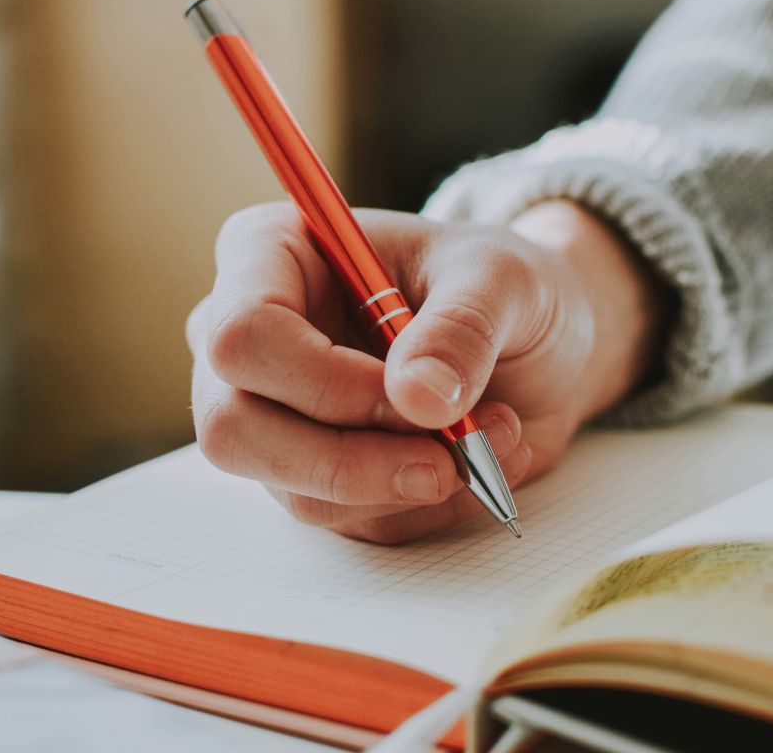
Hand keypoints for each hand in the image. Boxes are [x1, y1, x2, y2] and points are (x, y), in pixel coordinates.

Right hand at [187, 200, 668, 542]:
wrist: (538, 338)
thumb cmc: (499, 285)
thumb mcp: (503, 279)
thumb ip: (462, 328)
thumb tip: (418, 398)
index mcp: (269, 254)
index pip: (242, 335)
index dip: (322, 381)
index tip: (413, 394)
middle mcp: (249, 339)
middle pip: (235, 428)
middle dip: (352, 459)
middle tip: (448, 455)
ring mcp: (270, 414)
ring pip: (294, 488)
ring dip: (406, 482)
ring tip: (492, 435)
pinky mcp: (309, 474)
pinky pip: (347, 518)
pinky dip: (423, 504)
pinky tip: (476, 459)